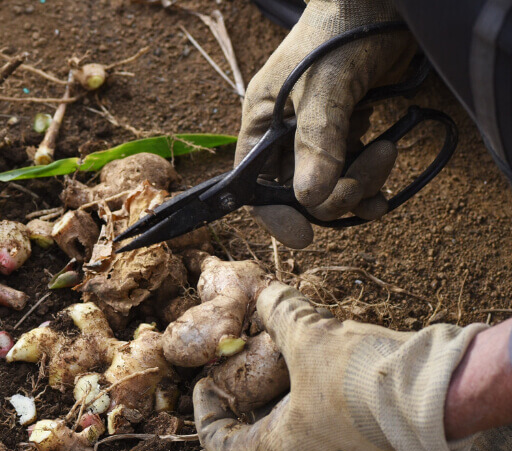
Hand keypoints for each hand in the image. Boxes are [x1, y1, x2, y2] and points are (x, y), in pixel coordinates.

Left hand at [194, 282, 485, 450]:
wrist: (435, 392)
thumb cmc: (358, 377)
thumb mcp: (309, 336)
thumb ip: (280, 312)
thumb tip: (261, 290)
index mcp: (282, 445)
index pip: (225, 449)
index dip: (206, 418)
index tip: (204, 386)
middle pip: (260, 427)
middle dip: (248, 389)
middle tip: (244, 355)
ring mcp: (341, 446)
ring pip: (297, 414)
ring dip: (285, 380)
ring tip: (283, 340)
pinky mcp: (368, 430)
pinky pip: (328, 407)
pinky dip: (314, 378)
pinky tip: (321, 344)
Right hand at [237, 0, 416, 247]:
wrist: (384, 2)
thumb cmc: (341, 32)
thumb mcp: (326, 87)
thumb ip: (318, 142)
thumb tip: (309, 199)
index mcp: (261, 122)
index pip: (255, 183)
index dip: (275, 213)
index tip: (303, 236)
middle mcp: (284, 135)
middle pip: (298, 192)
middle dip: (336, 191)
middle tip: (371, 170)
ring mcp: (317, 137)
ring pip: (330, 187)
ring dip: (361, 183)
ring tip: (387, 153)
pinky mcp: (348, 134)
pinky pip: (352, 175)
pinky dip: (370, 183)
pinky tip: (386, 179)